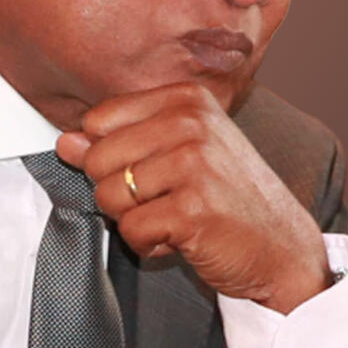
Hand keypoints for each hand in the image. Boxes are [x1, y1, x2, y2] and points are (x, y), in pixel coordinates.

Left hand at [56, 82, 332, 313]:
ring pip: (108, 194)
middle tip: (164, 201)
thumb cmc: (231, 200)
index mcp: (187, 98)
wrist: (283, 248)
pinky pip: (131, 229)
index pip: (98, 120)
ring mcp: (194, 163)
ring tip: (175, 218)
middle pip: (97, 158)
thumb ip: (122, 142)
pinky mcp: (193, 207)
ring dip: (134, 220)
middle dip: (118, 192)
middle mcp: (192, 122)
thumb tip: (65, 142)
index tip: (149, 172)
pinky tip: (183, 238)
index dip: (110, 156)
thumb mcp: (182, 155)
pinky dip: (149, 244)